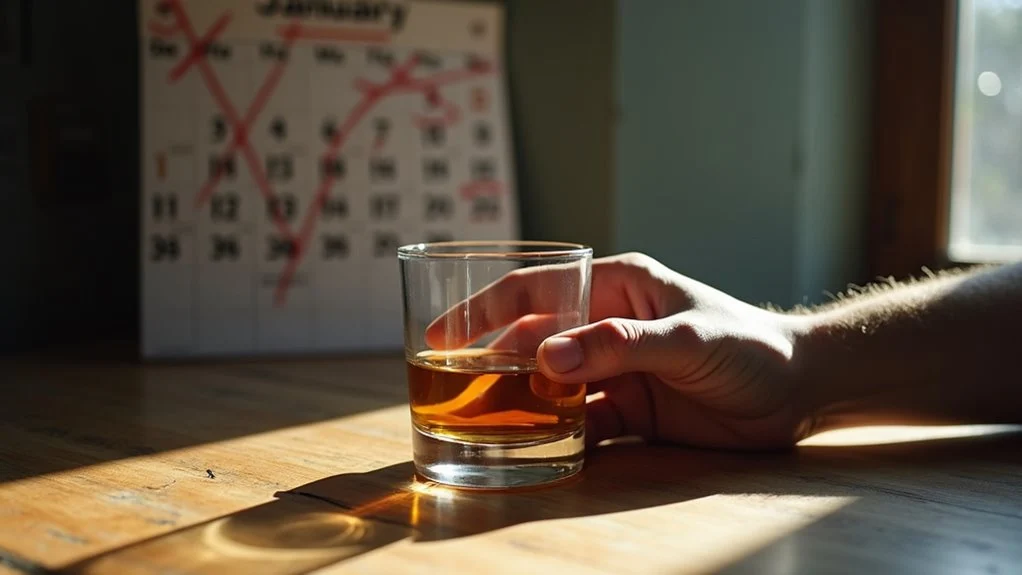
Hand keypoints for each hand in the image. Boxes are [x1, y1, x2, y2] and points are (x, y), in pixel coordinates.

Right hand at [428, 253, 811, 449]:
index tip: (440, 334)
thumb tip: (545, 357)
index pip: (535, 290)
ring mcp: (614, 370)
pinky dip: (554, 436)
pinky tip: (530, 449)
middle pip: (531, 340)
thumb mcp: (688, 339)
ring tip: (476, 424)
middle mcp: (605, 325)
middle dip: (489, 362)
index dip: (483, 310)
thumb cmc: (750, 346)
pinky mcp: (628, 410)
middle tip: (445, 390)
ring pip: (549, 385)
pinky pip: (579, 423)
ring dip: (517, 402)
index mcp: (615, 286)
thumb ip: (621, 346)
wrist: (799, 391)